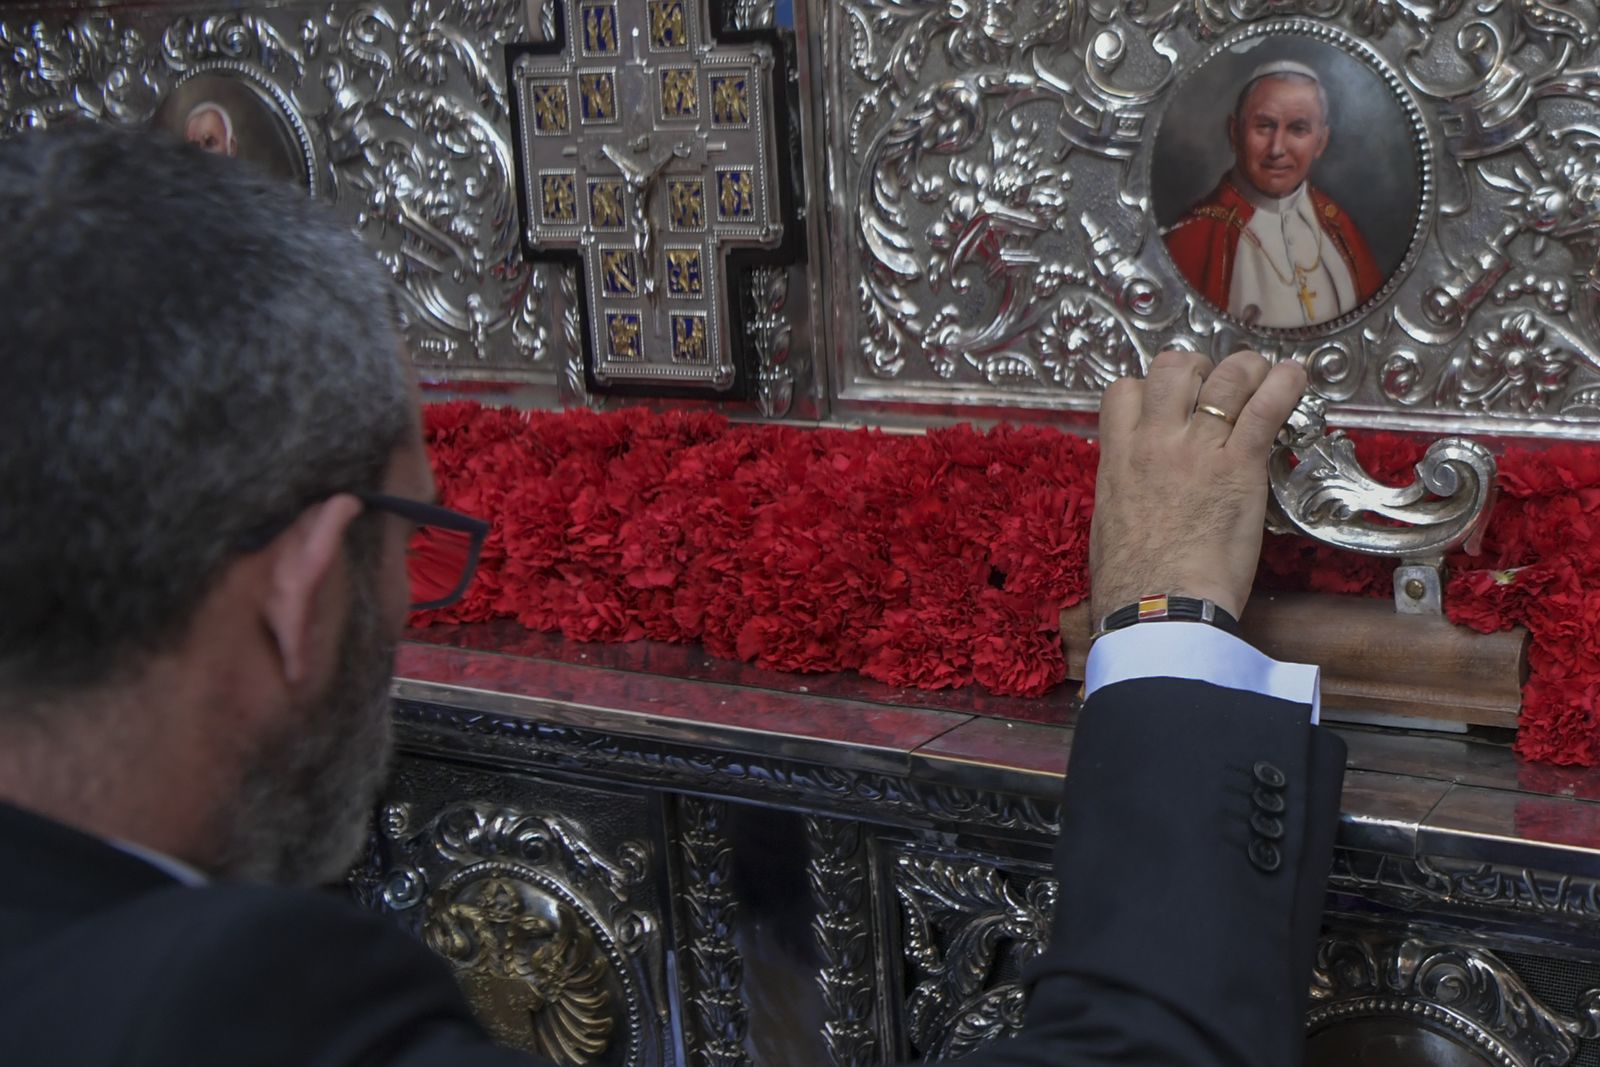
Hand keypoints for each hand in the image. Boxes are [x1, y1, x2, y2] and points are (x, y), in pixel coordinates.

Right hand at [1089, 349, 1306, 624]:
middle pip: (1172, 369)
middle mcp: (1154, 442)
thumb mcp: (1110, 526)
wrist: (1156, 606)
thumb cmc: (1130, 584)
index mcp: (1118, 458)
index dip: (1147, 386)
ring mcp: (1197, 449)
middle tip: (1216, 383)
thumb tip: (1131, 497)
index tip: (1167, 399)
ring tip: (1262, 373)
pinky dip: (1284, 386)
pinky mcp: (1238, 466)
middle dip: (1197, 367)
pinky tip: (1295, 379)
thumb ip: (1124, 495)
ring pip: (1223, 377)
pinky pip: (1264, 408)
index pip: (1124, 391)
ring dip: (1246, 368)